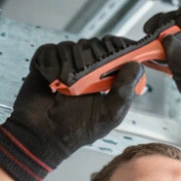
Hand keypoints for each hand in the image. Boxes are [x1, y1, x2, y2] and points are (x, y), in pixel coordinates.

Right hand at [0, 37, 143, 180]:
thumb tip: (135, 66)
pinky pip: (50, 50)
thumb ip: (125, 91)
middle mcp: (87, 68)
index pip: (116, 50)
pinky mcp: (46, 62)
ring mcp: (66, 64)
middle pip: (94, 44)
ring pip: (71, 47)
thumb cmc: (77, 130)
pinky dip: (51, 64)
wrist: (44, 136)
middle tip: (87, 80)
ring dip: (69, 66)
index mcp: (105, 78)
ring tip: (67, 87)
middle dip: (91, 60)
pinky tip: (53, 81)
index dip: (119, 47)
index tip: (117, 53)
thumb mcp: (110, 114)